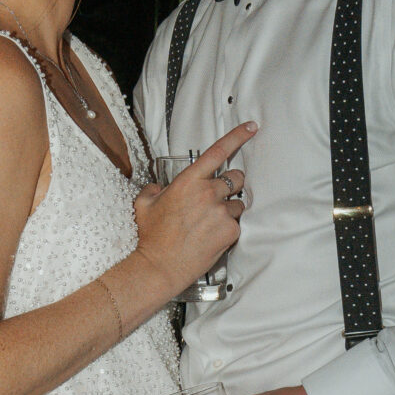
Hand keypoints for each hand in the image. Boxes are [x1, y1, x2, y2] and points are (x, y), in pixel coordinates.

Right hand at [132, 120, 254, 291]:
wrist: (159, 267)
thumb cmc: (151, 237)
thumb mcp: (143, 205)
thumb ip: (153, 189)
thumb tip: (158, 187)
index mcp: (188, 181)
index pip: (218, 151)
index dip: (237, 136)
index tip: (250, 127)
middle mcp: (208, 193)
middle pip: (236, 177)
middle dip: (231, 183)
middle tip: (219, 196)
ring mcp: (221, 212)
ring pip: (237, 203)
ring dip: (228, 209)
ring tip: (209, 224)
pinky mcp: (230, 231)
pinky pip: (237, 223)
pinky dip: (227, 228)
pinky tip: (211, 236)